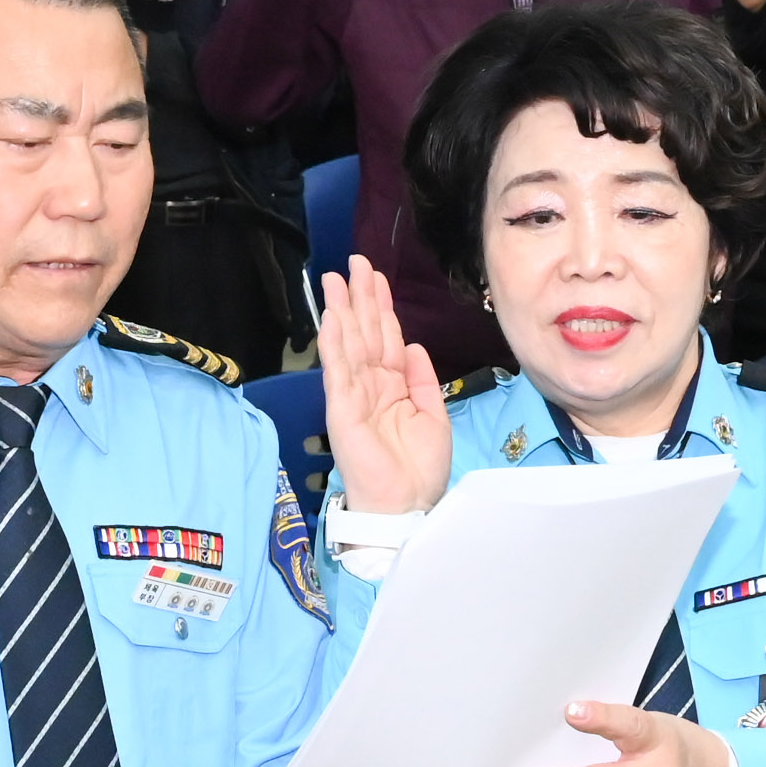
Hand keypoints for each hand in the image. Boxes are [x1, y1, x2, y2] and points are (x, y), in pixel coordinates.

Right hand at [313, 253, 448, 514]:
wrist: (407, 505)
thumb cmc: (419, 469)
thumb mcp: (433, 415)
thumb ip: (422, 379)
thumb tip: (413, 344)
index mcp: (393, 387)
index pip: (386, 338)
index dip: (381, 306)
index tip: (375, 276)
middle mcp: (371, 385)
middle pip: (365, 332)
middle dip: (360, 296)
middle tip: (355, 261)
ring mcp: (353, 395)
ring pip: (348, 343)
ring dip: (342, 310)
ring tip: (336, 278)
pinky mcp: (342, 409)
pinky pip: (338, 370)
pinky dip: (334, 343)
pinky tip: (332, 318)